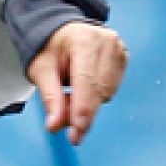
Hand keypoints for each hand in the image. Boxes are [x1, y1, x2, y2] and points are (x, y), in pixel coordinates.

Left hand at [27, 21, 128, 145]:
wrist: (63, 33)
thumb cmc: (50, 48)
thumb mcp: (41, 69)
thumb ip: (50, 97)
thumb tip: (55, 125)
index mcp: (84, 39)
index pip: (86, 80)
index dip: (82, 109)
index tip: (77, 132)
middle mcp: (107, 42)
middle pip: (99, 90)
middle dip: (80, 111)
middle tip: (59, 119)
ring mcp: (119, 49)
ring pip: (106, 94)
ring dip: (88, 104)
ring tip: (69, 91)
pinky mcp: (124, 59)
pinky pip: (111, 90)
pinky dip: (96, 97)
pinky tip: (83, 87)